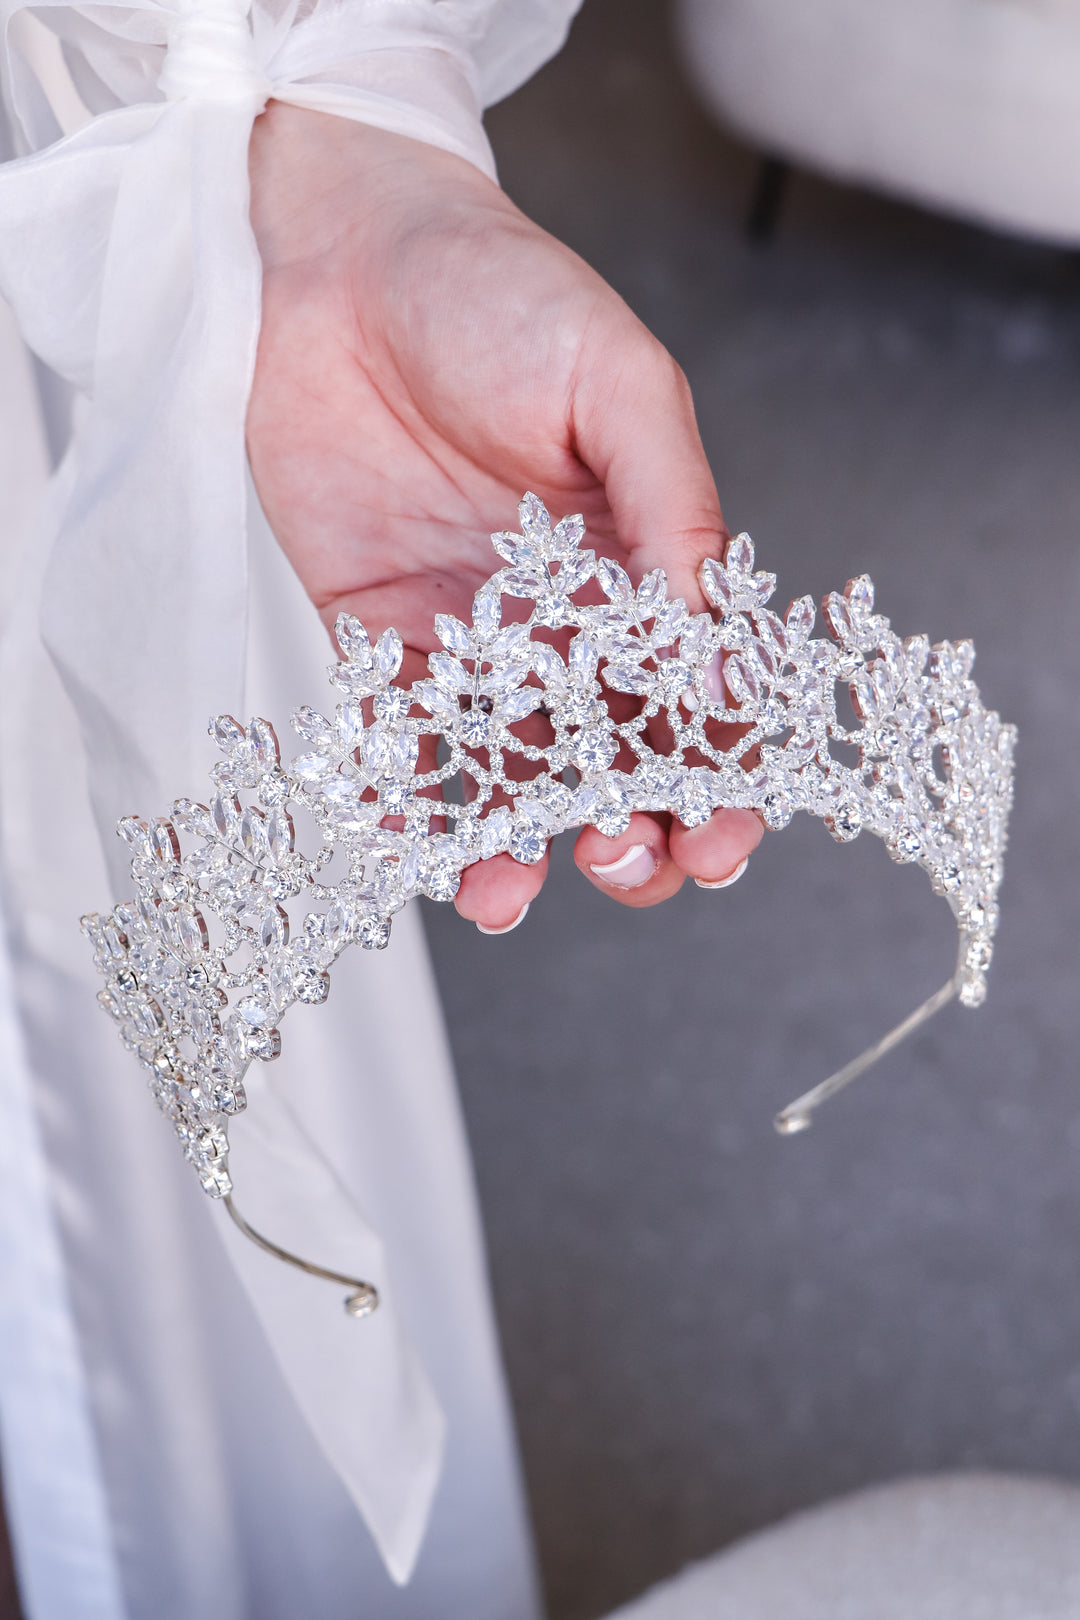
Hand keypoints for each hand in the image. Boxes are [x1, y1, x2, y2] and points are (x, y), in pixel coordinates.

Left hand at [247, 104, 761, 929]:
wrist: (346, 258)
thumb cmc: (505, 297)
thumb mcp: (621, 388)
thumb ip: (677, 514)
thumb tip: (727, 654)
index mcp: (646, 573)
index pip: (702, 703)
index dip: (721, 778)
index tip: (723, 832)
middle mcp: (566, 625)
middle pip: (611, 764)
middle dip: (628, 833)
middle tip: (621, 856)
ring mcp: (473, 642)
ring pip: (507, 776)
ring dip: (515, 847)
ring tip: (505, 890)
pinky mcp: (379, 640)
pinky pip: (397, 743)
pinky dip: (403, 805)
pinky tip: (412, 849)